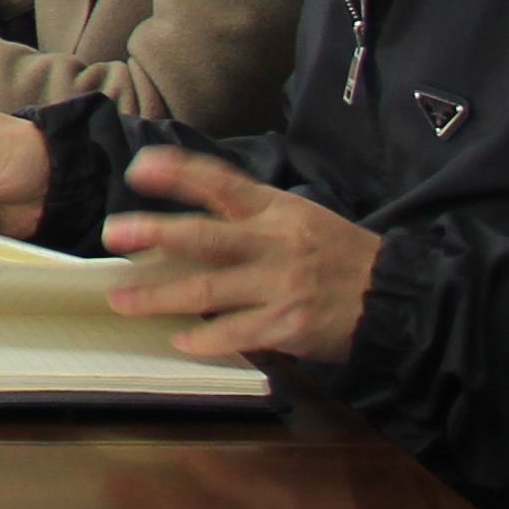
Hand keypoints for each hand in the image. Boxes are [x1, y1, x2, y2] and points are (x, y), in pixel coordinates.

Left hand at [101, 149, 381, 362]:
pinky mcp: (289, 325)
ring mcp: (281, 285)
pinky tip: (180, 339)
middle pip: (206, 236)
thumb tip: (184, 230)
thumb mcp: (299, 218)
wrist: (395, 298)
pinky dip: (205, 338)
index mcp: (276, 210)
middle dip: (155, 234)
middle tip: (113, 234)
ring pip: (209, 290)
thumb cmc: (339, 256)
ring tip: (123, 299)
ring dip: (160, 295)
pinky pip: (236, 332)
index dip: (179, 172)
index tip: (140, 168)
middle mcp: (274, 243)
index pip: (221, 182)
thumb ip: (249, 217)